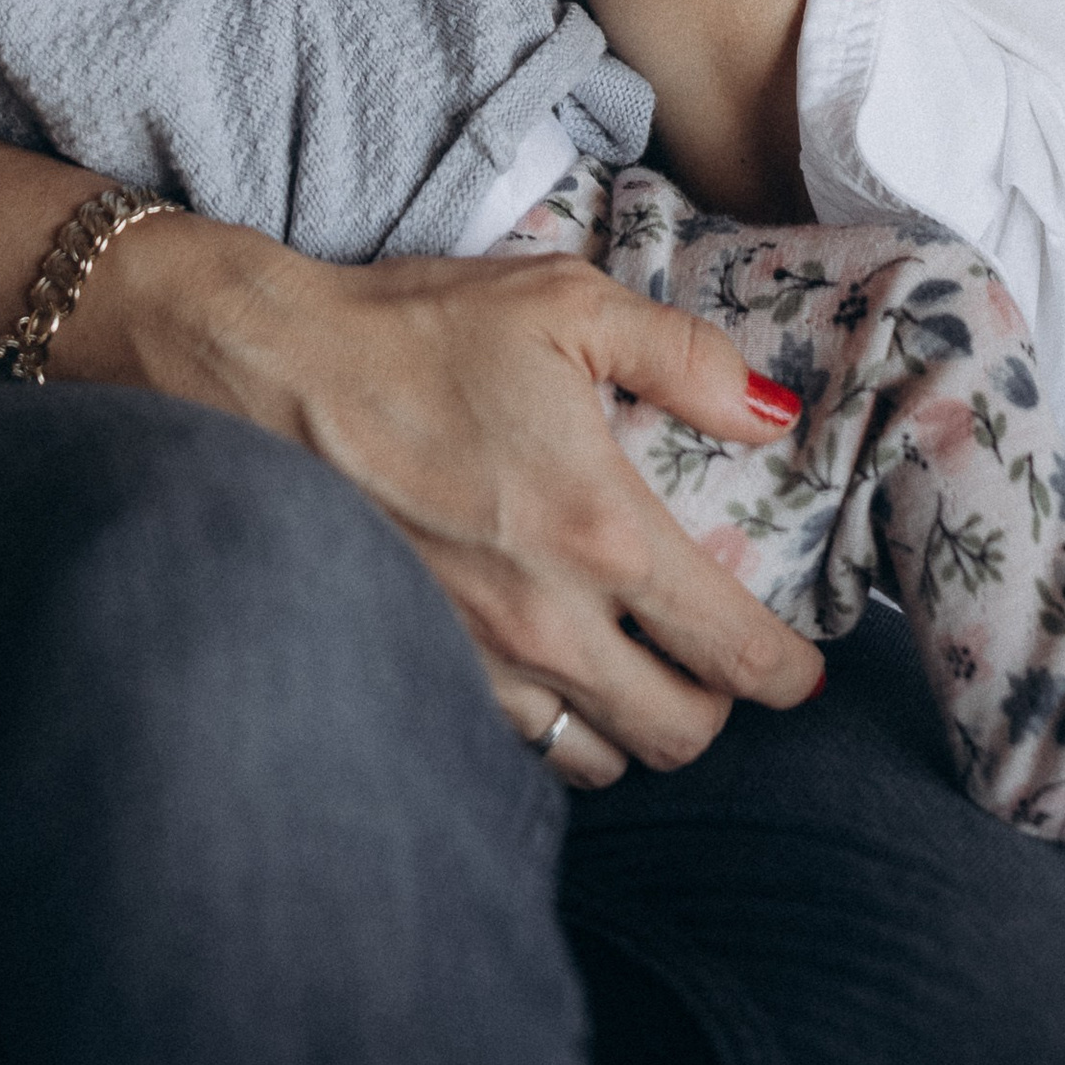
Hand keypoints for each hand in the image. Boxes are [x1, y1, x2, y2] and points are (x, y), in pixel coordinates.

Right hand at [81, 204, 824, 781]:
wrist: (264, 373)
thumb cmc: (415, 331)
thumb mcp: (564, 304)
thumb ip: (684, 357)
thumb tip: (774, 411)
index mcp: (602, 531)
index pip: (730, 650)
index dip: (785, 673)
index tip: (800, 668)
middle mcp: (548, 622)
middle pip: (677, 736)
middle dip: (715, 709)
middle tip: (715, 662)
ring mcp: (478, 661)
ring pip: (598, 760)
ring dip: (632, 728)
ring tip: (635, 672)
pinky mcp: (421, 672)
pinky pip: (515, 748)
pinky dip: (553, 729)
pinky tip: (551, 675)